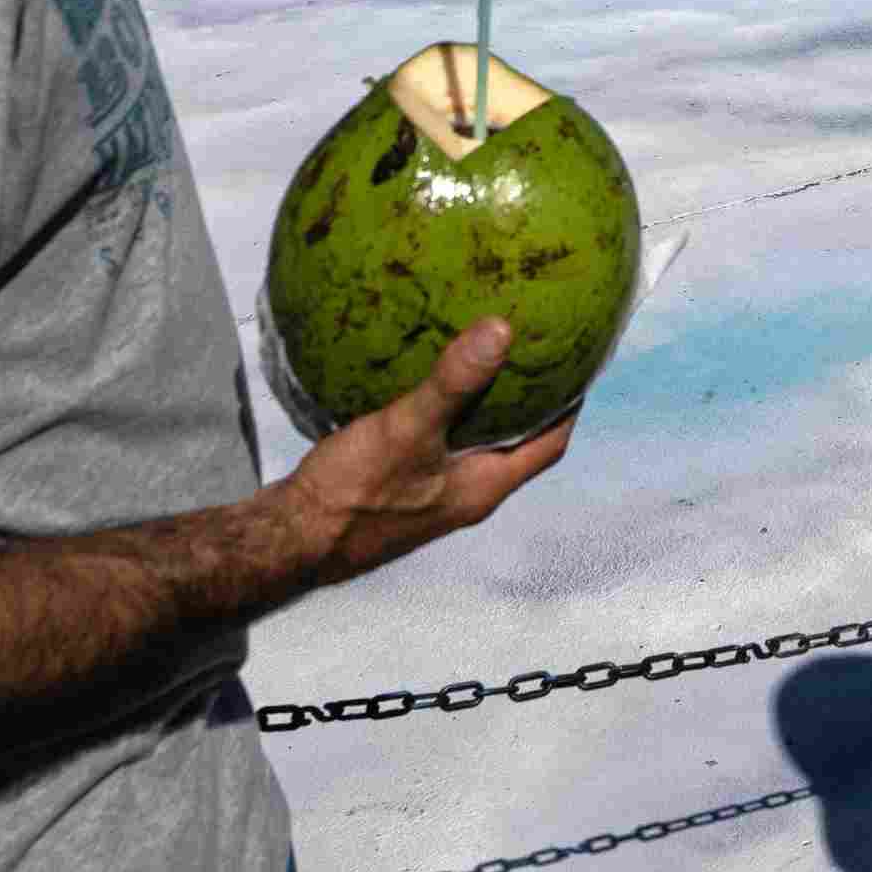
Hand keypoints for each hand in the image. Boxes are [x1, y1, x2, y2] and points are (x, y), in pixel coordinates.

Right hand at [274, 320, 573, 593]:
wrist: (290, 540)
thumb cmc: (355, 494)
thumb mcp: (408, 430)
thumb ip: (453, 384)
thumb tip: (503, 331)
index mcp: (482, 488)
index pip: (549, 445)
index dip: (569, 406)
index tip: (581, 364)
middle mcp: (465, 497)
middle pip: (515, 444)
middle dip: (528, 401)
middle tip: (532, 351)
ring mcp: (430, 498)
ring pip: (473, 445)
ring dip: (483, 408)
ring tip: (482, 357)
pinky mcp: (397, 492)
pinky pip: (435, 445)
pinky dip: (442, 415)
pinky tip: (419, 382)